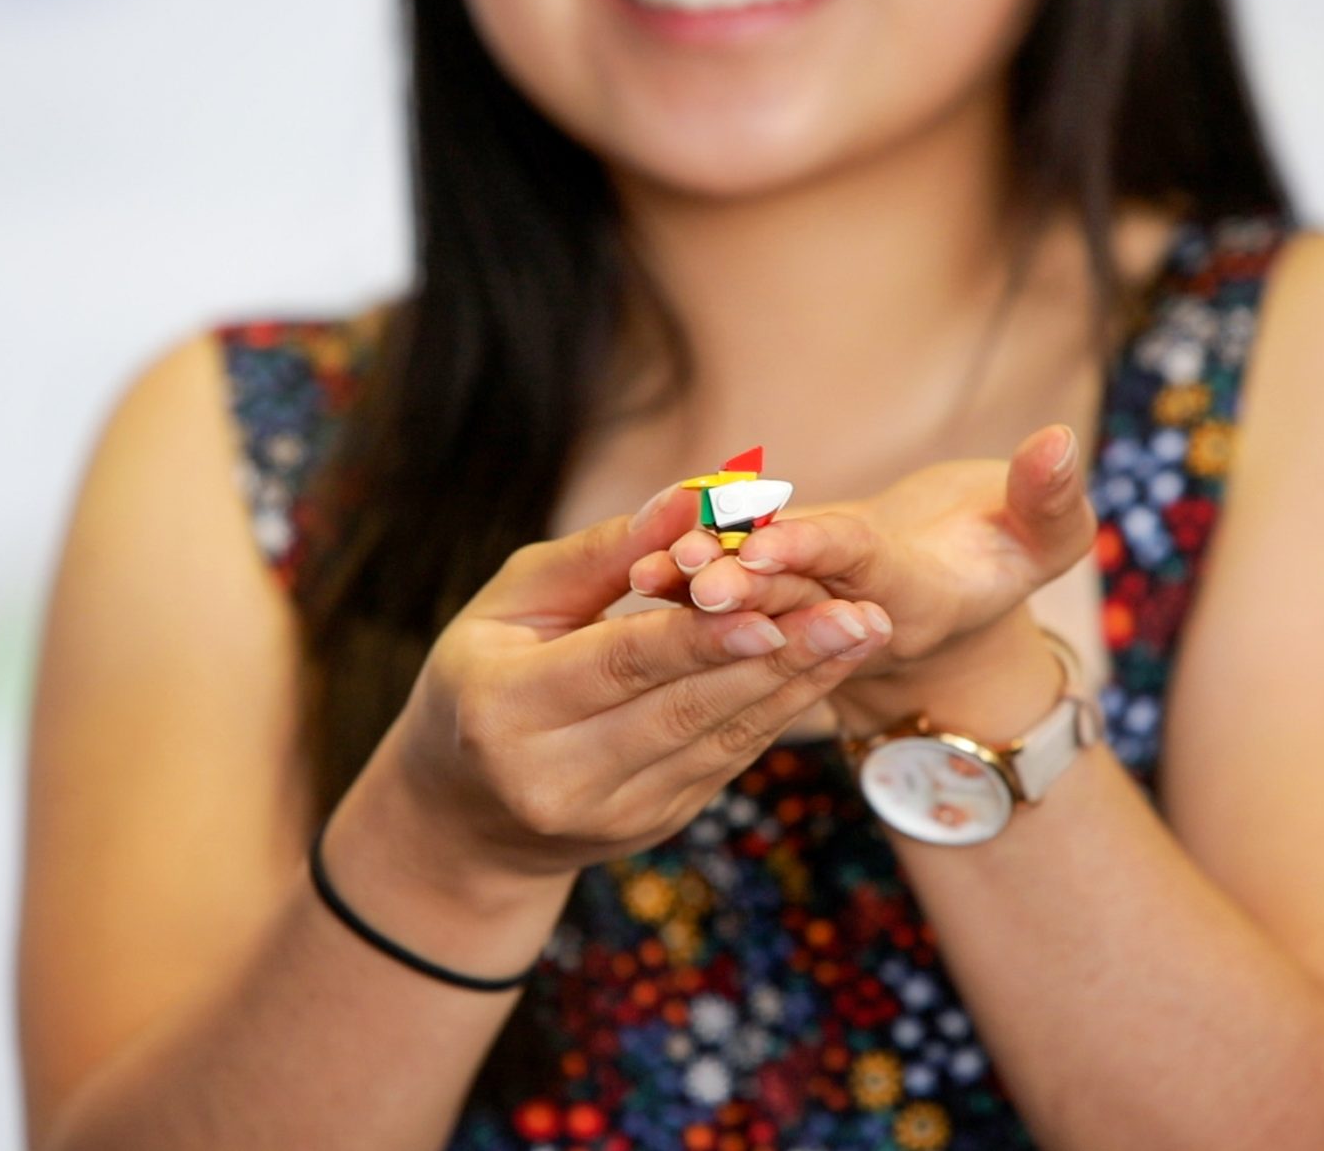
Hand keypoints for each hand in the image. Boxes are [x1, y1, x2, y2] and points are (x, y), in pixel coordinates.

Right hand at [381, 482, 893, 884]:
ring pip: (720, 740)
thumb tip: (691, 499)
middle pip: (686, 709)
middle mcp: (558, 776)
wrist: (461, 818)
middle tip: (857, 613)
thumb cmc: (481, 678)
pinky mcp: (655, 825)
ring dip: (798, 685)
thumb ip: (604, 553)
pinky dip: (779, 710)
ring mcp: (612, 813)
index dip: (699, 638)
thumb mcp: (514, 603)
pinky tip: (826, 668)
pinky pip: (728, 761)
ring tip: (862, 633)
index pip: (619, 665)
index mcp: (506, 709)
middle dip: (779, 658)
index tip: (772, 606)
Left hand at [627, 423, 1094, 688]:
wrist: (960, 596)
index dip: (818, 554)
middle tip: (686, 575)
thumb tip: (1060, 439)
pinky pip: (735, 591)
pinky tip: (638, 565)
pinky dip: (691, 578)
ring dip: (701, 590)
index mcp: (919, 600)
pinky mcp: (781, 598)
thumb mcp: (1049, 536)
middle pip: (795, 598)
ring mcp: (814, 610)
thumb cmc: (1014, 553)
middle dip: (741, 587)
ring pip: (753, 600)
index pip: (864, 570)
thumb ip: (1052, 497)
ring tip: (645, 573)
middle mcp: (856, 615)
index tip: (769, 543)